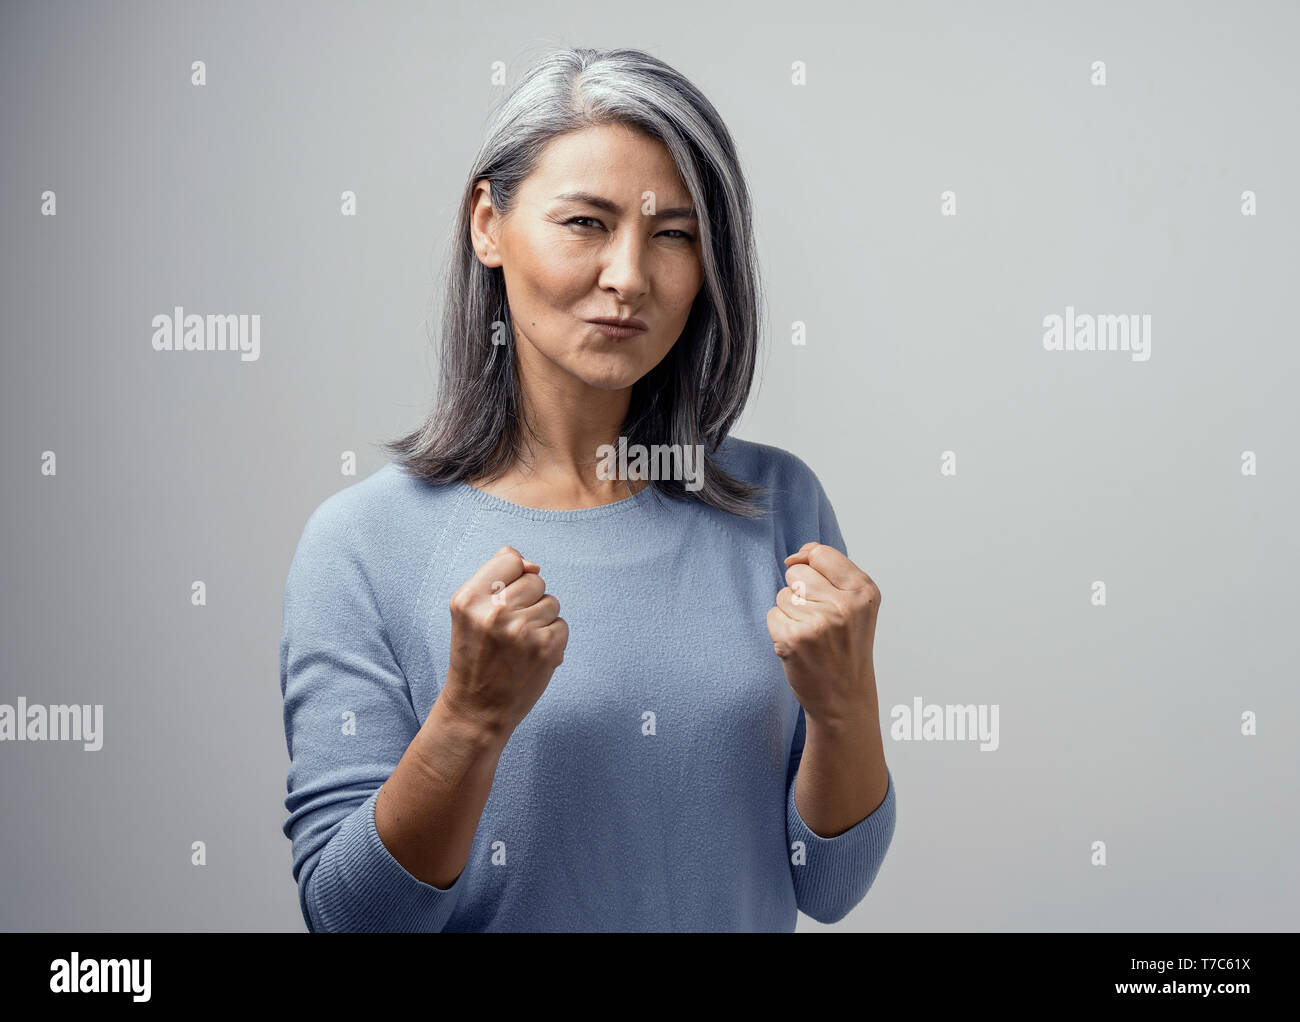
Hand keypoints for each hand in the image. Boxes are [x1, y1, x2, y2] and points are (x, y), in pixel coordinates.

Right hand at [440, 545, 567, 736]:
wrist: (477, 708)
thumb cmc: (475, 655)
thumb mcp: (468, 613)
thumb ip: (495, 578)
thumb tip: (531, 564)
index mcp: (468, 599)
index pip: (510, 559)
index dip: (512, 577)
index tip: (502, 600)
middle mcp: (494, 612)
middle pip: (535, 579)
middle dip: (528, 600)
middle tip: (508, 630)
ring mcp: (522, 630)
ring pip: (551, 601)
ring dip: (541, 620)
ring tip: (518, 643)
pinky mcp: (546, 648)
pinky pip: (562, 624)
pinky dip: (551, 639)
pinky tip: (531, 655)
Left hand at [765, 542, 880, 724]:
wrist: (845, 698)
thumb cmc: (847, 646)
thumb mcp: (856, 604)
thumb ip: (832, 570)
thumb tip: (796, 556)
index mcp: (863, 592)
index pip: (820, 553)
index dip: (810, 566)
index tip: (817, 588)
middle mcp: (844, 606)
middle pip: (796, 573)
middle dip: (800, 592)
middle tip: (818, 620)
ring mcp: (818, 623)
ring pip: (782, 595)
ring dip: (790, 613)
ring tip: (811, 635)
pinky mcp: (793, 640)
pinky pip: (772, 615)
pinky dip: (780, 630)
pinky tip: (799, 646)